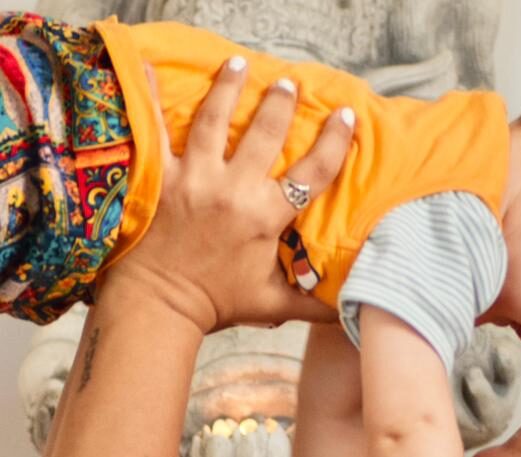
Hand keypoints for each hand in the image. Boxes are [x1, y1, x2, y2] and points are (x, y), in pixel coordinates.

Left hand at [103, 58, 353, 331]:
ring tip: (240, 64)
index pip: (313, 173)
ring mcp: (195, 180)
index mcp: (266, 217)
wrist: (157, 307)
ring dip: (229, 88)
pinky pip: (157, 132)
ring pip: (215, 122)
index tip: (345, 116)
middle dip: (280, 103)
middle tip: (289, 83)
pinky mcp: (160, 179)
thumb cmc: (216, 305)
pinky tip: (152, 70)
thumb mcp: (272, 305)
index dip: (334, 141)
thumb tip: (351, 308)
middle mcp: (234, 191)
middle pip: (264, 134)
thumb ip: (313, 303)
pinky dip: (154, 99)